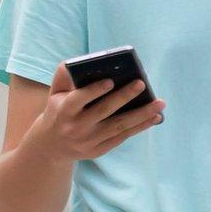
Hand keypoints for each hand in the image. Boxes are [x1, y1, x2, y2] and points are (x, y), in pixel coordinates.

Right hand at [26, 63, 164, 161]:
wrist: (51, 145)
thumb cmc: (58, 110)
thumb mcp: (55, 93)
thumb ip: (65, 75)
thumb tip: (84, 61)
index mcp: (64, 110)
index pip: (79, 99)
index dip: (94, 91)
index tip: (111, 80)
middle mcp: (76, 127)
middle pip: (104, 111)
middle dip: (124, 97)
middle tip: (141, 84)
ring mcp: (88, 141)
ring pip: (118, 126)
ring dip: (141, 115)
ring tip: (159, 103)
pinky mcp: (98, 150)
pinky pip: (122, 137)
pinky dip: (139, 127)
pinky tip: (154, 117)